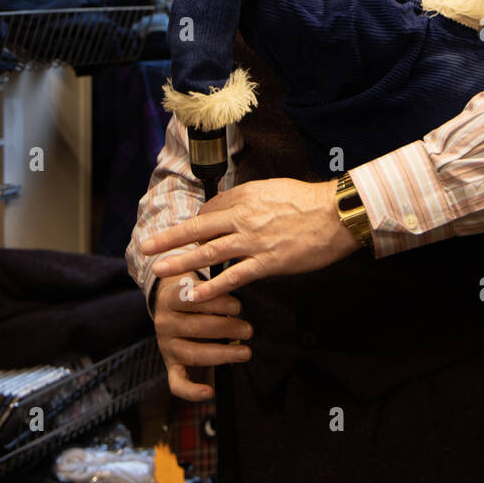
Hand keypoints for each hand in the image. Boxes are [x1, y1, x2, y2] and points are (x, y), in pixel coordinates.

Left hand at [142, 177, 360, 302]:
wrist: (336, 214)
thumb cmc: (309, 201)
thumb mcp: (274, 188)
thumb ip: (250, 198)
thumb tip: (233, 205)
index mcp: (245, 197)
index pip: (211, 209)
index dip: (197, 223)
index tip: (190, 234)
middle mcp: (243, 217)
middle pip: (199, 228)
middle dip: (170, 239)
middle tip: (147, 247)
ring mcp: (253, 241)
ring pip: (209, 252)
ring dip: (181, 262)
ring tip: (159, 270)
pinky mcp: (266, 262)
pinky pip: (233, 276)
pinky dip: (211, 287)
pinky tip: (195, 294)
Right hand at [153, 274, 253, 400]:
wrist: (168, 303)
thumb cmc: (195, 294)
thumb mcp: (199, 286)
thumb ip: (214, 291)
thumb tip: (239, 304)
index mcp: (171, 298)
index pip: (193, 300)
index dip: (217, 304)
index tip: (238, 306)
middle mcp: (164, 323)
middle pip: (196, 328)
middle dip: (227, 329)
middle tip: (248, 330)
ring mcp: (166, 346)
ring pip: (194, 354)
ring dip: (223, 355)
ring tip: (246, 352)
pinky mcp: (170, 365)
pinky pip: (177, 383)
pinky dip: (192, 391)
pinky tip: (209, 392)